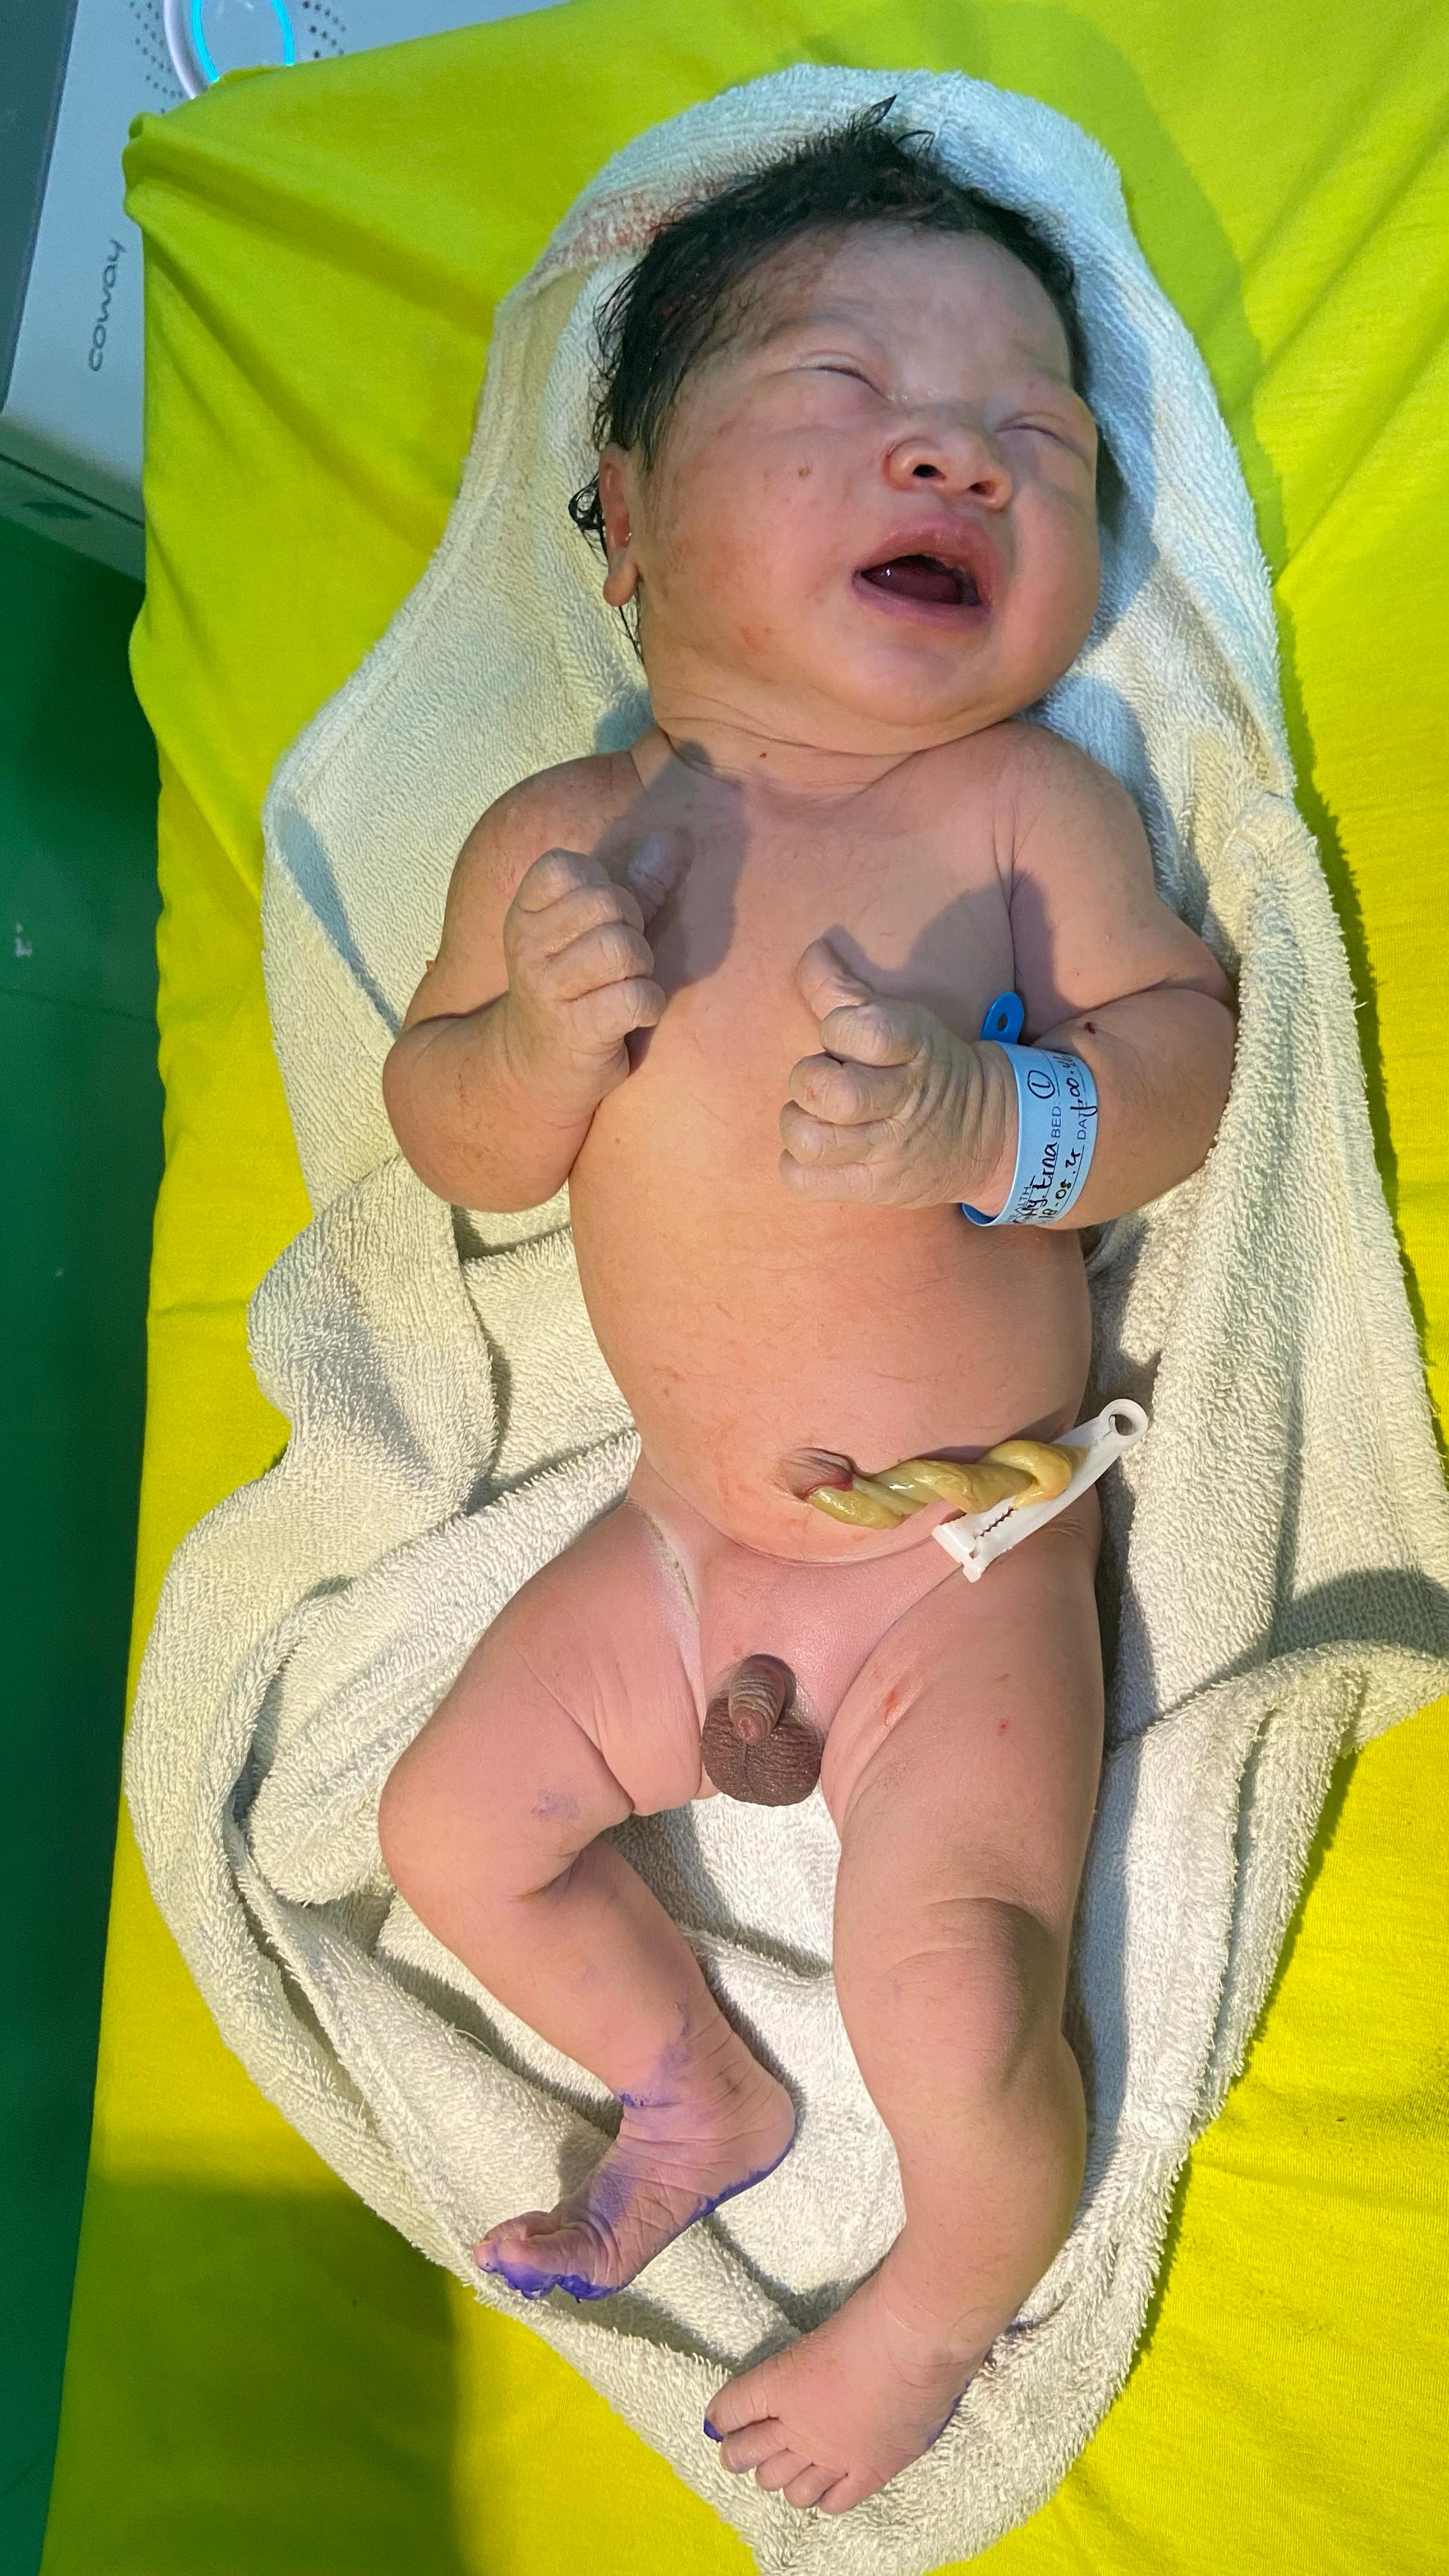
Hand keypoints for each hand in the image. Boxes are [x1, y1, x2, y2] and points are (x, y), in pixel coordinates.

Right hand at [500, 831, 684, 1115]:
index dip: (604, 888)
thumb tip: (673, 837)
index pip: (568, 868)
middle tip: (622, 962)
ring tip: (627, 986)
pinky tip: (635, 1015)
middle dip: (632, 930)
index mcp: (527, 914)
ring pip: (622, 948)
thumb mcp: (591, 934)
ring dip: (641, 969)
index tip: (603, 922)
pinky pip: (634, 997)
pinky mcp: (574, 1031)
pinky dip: (648, 1005)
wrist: (534, 1070)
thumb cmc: (575, 991)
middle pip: (608, 904)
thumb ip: (635, 887)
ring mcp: (547, 989)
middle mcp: (528, 946)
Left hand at [779, 938, 1010, 1206]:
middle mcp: (903, 1103)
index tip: (843, 1036)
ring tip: (814, 1115)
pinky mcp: (874, 1188)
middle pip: (830, 1093)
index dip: (838, 1029)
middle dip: (809, 1078)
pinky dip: (795, 1163)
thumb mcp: (902, 1022)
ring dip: (797, 1121)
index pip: (864, 1031)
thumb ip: (845, 990)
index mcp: (913, 1049)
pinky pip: (805, 1180)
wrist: (989, 1135)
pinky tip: (816, 1148)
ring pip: (811, 1140)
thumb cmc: (925, 1068)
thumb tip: (811, 951)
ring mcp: (889, 1152)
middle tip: (825, 1078)